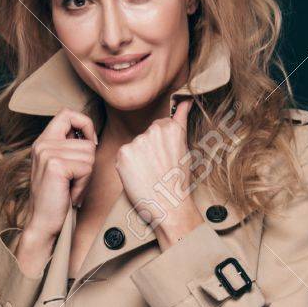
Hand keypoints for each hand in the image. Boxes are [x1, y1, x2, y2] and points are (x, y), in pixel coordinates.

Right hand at [24, 108, 97, 236]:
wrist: (42, 224)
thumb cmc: (56, 198)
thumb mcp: (60, 167)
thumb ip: (69, 148)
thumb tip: (91, 137)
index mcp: (43, 141)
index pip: (67, 113)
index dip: (84, 124)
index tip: (89, 144)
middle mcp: (43, 144)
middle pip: (86, 141)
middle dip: (87, 165)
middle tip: (73, 182)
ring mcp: (48, 153)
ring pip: (89, 155)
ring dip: (85, 177)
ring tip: (70, 189)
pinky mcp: (55, 166)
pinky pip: (86, 168)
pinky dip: (83, 185)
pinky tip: (70, 194)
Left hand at [114, 99, 203, 244]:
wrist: (169, 206)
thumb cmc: (178, 182)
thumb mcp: (185, 147)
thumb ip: (180, 120)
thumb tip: (185, 100)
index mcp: (170, 127)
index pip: (158, 127)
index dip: (160, 146)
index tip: (164, 159)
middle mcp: (153, 130)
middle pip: (145, 136)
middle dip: (148, 150)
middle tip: (157, 169)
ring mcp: (137, 141)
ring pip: (133, 147)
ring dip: (137, 159)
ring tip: (148, 175)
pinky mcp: (124, 153)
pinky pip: (122, 157)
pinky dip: (126, 167)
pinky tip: (138, 177)